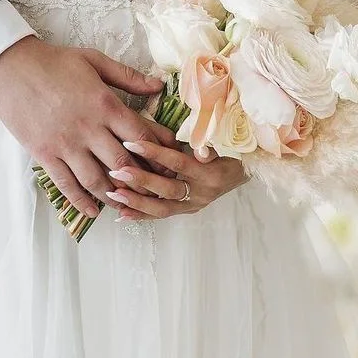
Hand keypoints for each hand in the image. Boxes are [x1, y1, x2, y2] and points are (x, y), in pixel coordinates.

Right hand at [0, 37, 180, 218]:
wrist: (12, 67)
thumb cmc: (54, 61)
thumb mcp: (94, 60)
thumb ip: (127, 76)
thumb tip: (157, 86)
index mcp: (105, 104)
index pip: (140, 135)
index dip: (158, 151)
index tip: (168, 161)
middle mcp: (89, 128)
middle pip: (123, 164)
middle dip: (141, 180)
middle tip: (152, 190)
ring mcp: (66, 144)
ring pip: (96, 181)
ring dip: (114, 196)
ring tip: (125, 204)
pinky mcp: (45, 154)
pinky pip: (67, 185)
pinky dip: (82, 202)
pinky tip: (93, 211)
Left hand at [102, 137, 248, 221]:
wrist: (244, 169)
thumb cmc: (231, 149)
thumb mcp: (225, 144)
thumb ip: (211, 146)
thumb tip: (201, 151)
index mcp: (209, 174)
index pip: (178, 163)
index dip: (155, 153)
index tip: (131, 142)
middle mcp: (201, 193)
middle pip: (167, 190)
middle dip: (140, 181)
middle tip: (116, 172)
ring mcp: (194, 204)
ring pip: (162, 208)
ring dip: (136, 202)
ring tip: (113, 195)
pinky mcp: (187, 210)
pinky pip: (162, 215)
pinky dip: (141, 215)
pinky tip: (121, 214)